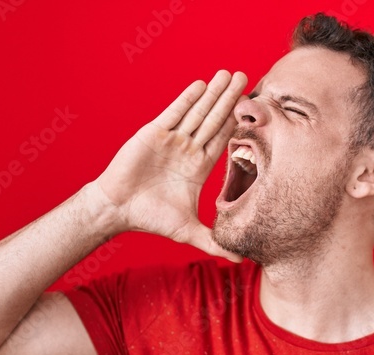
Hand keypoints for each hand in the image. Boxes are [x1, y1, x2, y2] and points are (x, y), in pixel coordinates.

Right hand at [94, 70, 247, 261]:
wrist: (118, 209)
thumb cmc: (151, 217)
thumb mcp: (189, 231)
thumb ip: (214, 242)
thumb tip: (241, 260)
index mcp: (198, 167)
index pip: (223, 141)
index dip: (238, 125)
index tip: (255, 110)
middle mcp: (187, 149)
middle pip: (214, 120)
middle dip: (230, 100)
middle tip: (248, 79)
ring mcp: (171, 139)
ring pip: (198, 112)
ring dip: (214, 93)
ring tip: (230, 74)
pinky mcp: (154, 133)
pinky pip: (174, 112)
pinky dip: (187, 99)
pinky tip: (202, 85)